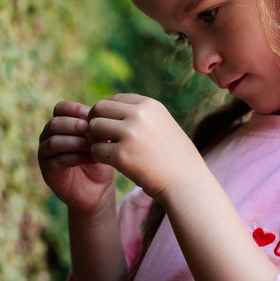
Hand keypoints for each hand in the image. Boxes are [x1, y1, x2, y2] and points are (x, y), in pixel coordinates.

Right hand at [38, 101, 114, 213]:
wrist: (98, 188)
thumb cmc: (100, 158)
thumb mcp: (100, 138)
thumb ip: (97, 125)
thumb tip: (102, 112)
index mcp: (60, 124)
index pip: (60, 108)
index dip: (75, 109)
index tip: (92, 115)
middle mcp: (47, 137)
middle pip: (55, 123)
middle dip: (76, 126)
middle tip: (94, 131)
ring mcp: (45, 155)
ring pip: (54, 141)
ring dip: (77, 141)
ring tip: (95, 145)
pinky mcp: (48, 172)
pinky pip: (59, 160)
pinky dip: (77, 157)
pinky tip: (94, 157)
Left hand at [86, 94, 203, 199]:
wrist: (186, 182)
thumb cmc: (173, 155)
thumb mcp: (162, 124)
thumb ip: (140, 114)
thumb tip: (108, 109)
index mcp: (150, 105)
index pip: (115, 99)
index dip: (107, 112)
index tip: (109, 125)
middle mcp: (139, 115)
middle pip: (100, 108)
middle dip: (95, 122)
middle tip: (99, 137)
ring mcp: (130, 134)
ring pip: (93, 127)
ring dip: (94, 139)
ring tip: (105, 149)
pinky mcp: (122, 155)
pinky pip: (96, 150)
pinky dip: (98, 157)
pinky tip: (110, 162)